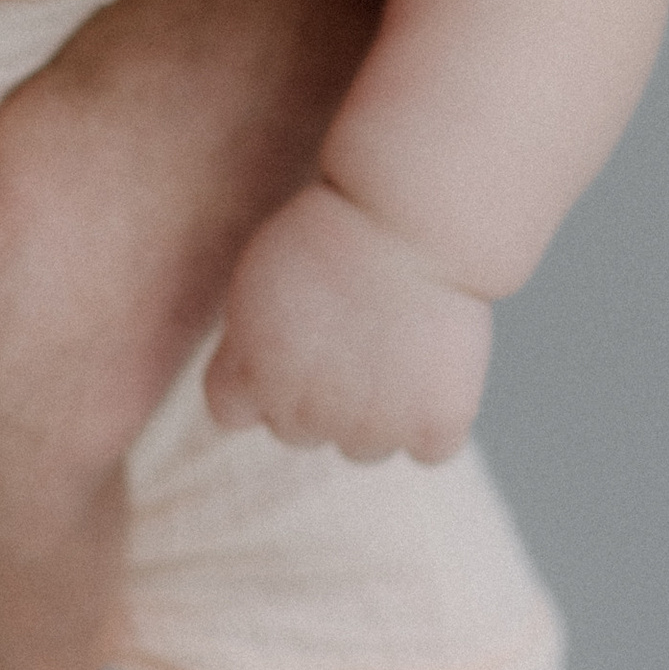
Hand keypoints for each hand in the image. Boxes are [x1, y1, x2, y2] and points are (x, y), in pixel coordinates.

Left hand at [205, 179, 491, 465]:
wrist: (409, 220)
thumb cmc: (333, 228)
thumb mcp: (255, 279)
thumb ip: (247, 342)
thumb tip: (254, 375)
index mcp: (250, 376)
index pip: (231, 413)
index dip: (257, 383)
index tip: (284, 351)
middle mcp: (303, 413)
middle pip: (299, 432)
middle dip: (317, 399)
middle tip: (350, 340)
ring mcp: (370, 427)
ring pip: (364, 448)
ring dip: (377, 415)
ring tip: (396, 350)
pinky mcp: (431, 427)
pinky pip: (430, 449)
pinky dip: (437, 418)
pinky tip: (437, 369)